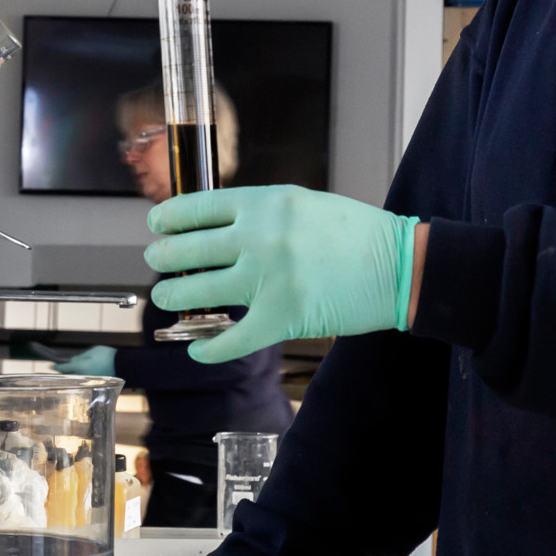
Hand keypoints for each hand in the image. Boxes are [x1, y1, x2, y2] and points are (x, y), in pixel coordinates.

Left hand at [51, 345, 116, 377]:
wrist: (122, 365)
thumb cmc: (107, 356)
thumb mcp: (92, 351)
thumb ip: (80, 357)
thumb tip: (73, 361)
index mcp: (81, 367)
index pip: (65, 368)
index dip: (58, 367)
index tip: (52, 366)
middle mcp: (83, 376)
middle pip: (69, 375)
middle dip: (64, 372)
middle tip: (60, 370)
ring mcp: (89, 382)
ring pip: (76, 379)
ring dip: (73, 376)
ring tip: (70, 372)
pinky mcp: (95, 385)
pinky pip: (84, 381)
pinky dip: (81, 379)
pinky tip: (82, 375)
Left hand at [144, 186, 417, 363]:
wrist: (399, 265)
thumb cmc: (356, 233)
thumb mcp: (303, 203)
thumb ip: (262, 213)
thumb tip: (218, 229)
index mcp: (265, 203)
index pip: (198, 208)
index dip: (169, 218)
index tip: (156, 225)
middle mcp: (259, 237)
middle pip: (190, 249)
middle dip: (164, 258)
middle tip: (157, 262)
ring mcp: (268, 278)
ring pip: (200, 292)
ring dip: (175, 297)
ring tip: (166, 299)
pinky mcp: (281, 317)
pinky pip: (233, 338)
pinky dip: (210, 350)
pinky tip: (198, 352)